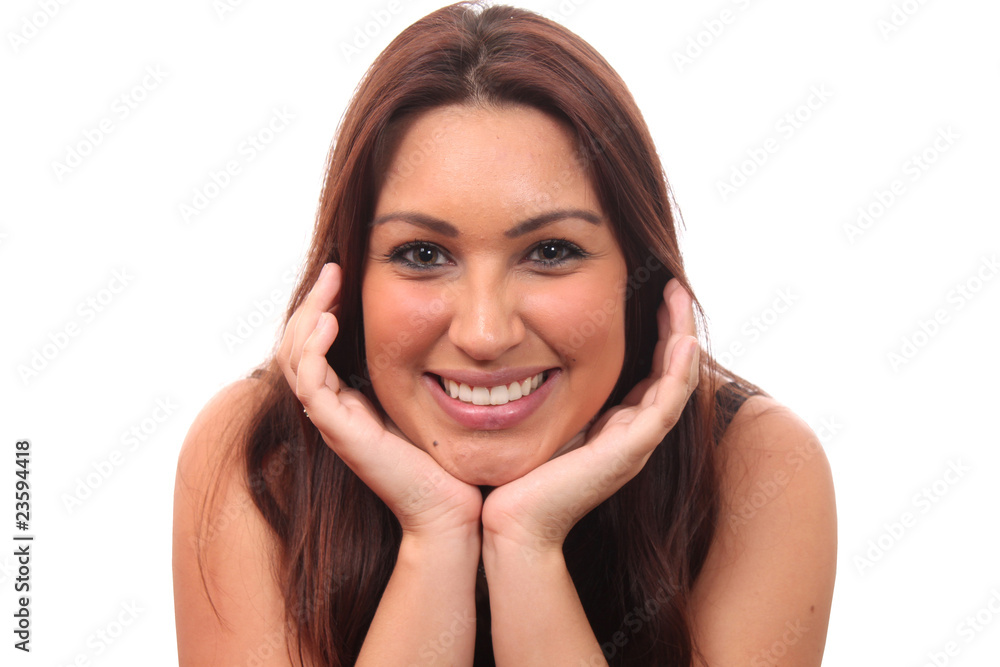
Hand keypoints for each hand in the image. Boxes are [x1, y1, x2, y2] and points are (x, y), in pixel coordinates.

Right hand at [277, 263, 482, 537]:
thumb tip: (437, 332)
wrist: (448, 509)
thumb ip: (416, 371)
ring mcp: (331, 421)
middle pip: (297, 345)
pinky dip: (313, 349)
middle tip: (332, 269)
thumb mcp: (425, 400)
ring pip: (294, 358)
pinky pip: (310, 383)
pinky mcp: (339, 433)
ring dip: (308, 316)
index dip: (323, 307)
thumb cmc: (443, 460)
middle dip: (312, 302)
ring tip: (330, 285)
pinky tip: (331, 322)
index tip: (343, 274)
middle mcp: (333, 409)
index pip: (315, 346)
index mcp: (348, 401)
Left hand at [480, 278, 700, 553]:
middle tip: (674, 285)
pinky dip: (678, 372)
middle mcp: (633, 432)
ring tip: (679, 298)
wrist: (513, 521)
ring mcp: (636, 443)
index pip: (651, 370)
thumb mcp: (542, 419)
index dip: (657, 331)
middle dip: (675, 326)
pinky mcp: (631, 452)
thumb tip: (531, 352)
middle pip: (672, 371)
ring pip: (678, 382)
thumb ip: (552, 393)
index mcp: (616, 424)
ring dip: (682, 337)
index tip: (652, 291)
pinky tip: (682, 342)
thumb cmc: (519, 474)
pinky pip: (667, 405)